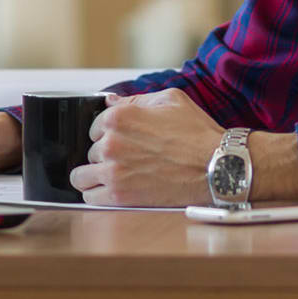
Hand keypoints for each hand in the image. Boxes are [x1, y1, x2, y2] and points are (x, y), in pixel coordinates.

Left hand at [69, 88, 223, 206]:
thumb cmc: (198, 135)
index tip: (119, 140)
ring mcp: (113, 171)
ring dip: (93, 176)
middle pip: (90, 151)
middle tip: (125, 159)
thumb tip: (112, 101)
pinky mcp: (120, 195)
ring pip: (81, 176)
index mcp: (121, 117)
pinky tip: (111, 191)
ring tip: (109, 177)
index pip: (94, 126)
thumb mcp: (171, 100)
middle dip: (104, 155)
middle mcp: (112, 143)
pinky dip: (97, 195)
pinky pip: (90, 197)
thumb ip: (136, 100)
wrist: (216, 166)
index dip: (107, 133)